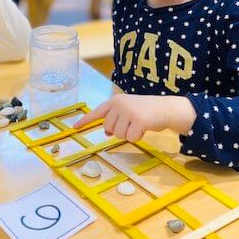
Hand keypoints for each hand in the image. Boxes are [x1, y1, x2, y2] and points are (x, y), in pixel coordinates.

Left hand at [73, 94, 196, 141]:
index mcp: (115, 101)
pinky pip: (131, 138)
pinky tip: (144, 128)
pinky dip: (138, 137)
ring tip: (139, 125)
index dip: (85, 121)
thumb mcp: (128, 112)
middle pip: (108, 128)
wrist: (165, 108)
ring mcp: (129, 111)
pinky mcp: (138, 120)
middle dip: (119, 130)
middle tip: (131, 124)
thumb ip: (116, 119)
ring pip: (118, 135)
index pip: (97, 112)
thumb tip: (107, 132)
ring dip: (129, 134)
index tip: (74, 127)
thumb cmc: (145, 111)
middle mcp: (119, 104)